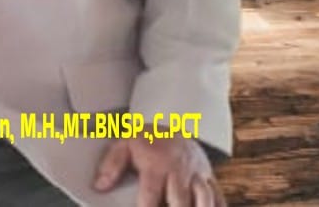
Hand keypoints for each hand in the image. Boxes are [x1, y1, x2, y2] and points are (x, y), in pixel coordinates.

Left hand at [93, 135, 225, 206]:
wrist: (173, 120)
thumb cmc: (148, 138)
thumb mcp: (124, 143)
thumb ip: (111, 164)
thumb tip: (100, 185)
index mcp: (157, 165)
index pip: (151, 196)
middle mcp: (179, 171)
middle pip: (180, 201)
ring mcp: (197, 175)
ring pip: (204, 199)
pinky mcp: (209, 178)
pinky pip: (219, 196)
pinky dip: (215, 206)